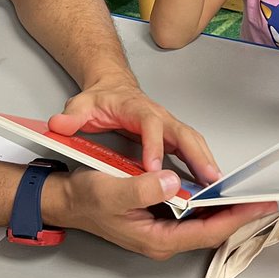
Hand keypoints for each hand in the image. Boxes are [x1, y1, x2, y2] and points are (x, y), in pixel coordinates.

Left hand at [48, 75, 221, 184]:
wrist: (111, 88)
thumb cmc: (100, 99)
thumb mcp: (81, 105)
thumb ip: (72, 116)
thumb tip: (60, 124)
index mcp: (137, 108)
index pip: (150, 125)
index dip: (154, 145)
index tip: (154, 168)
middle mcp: (159, 116)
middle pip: (184, 133)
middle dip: (197, 156)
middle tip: (208, 180)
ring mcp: (169, 126)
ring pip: (194, 142)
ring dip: (206, 163)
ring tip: (218, 188)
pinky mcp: (173, 136)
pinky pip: (193, 150)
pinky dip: (204, 165)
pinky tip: (211, 187)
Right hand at [52, 168, 277, 259]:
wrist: (66, 200)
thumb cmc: (85, 199)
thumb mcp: (110, 191)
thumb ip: (141, 188)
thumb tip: (173, 184)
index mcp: (156, 239)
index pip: (206, 232)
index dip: (234, 219)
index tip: (257, 207)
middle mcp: (163, 239)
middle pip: (210, 230)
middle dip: (238, 215)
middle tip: (264, 200)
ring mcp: (161, 229)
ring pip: (203, 223)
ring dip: (225, 209)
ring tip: (249, 195)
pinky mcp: (158, 218)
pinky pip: (192, 214)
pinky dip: (209, 203)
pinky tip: (220, 190)